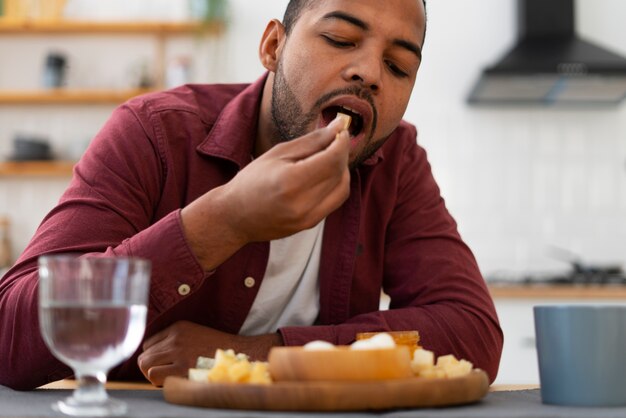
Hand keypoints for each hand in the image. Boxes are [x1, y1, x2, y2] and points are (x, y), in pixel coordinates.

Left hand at [137, 321, 282, 386]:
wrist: (240, 354)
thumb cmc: (217, 350)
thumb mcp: (195, 334)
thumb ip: (175, 341)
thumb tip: (153, 359)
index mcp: (178, 327)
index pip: (148, 344)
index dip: (155, 357)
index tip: (165, 364)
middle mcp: (175, 338)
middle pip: (144, 356)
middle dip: (151, 368)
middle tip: (165, 374)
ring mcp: (178, 352)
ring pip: (146, 366)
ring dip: (154, 375)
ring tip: (169, 378)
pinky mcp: (182, 367)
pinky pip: (154, 376)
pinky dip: (160, 382)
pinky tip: (174, 381)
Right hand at [181, 118, 350, 269]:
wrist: (235, 216)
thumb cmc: (252, 180)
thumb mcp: (278, 153)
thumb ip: (312, 141)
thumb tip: (339, 127)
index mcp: (291, 181)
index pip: (333, 159)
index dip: (342, 142)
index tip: (341, 131)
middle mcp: (302, 203)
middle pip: (339, 173)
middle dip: (341, 154)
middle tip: (333, 141)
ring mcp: (308, 218)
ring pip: (342, 188)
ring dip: (341, 170)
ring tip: (327, 158)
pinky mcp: (310, 224)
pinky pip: (334, 201)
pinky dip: (334, 185)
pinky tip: (321, 176)